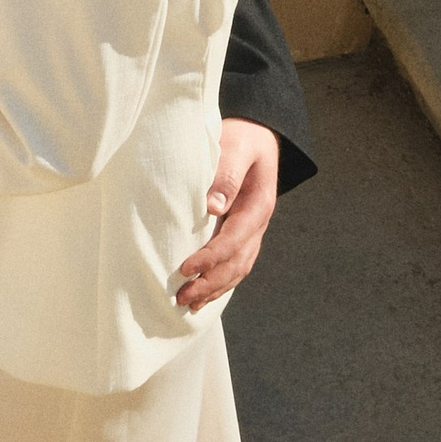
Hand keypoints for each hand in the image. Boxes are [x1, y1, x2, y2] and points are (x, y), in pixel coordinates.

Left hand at [176, 119, 280, 311]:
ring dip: (215, 289)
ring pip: (238, 269)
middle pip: (237, 263)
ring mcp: (253, 231)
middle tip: (182, 297)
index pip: (234, 240)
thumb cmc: (242, 140)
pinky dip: (220, 282)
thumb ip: (226, 173)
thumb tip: (212, 206)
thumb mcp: (236, 148)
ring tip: (189, 304)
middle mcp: (258, 223)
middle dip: (211, 283)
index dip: (210, 257)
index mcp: (258, 205)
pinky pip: (236, 264)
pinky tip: (203, 295)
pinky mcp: (243, 233)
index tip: (185, 268)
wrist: (256, 137)